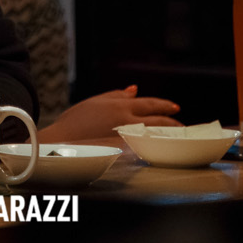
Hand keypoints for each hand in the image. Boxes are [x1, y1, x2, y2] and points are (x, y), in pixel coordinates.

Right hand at [37, 85, 181, 141]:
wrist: (61, 142)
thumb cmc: (74, 121)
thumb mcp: (95, 101)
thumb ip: (116, 95)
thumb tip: (134, 90)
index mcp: (120, 106)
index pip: (149, 103)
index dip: (164, 105)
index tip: (175, 107)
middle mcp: (126, 121)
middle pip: (156, 119)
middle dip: (172, 121)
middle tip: (182, 123)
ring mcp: (126, 138)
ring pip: (154, 134)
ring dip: (168, 134)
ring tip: (177, 136)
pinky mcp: (123, 152)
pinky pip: (145, 147)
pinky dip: (155, 145)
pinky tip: (160, 148)